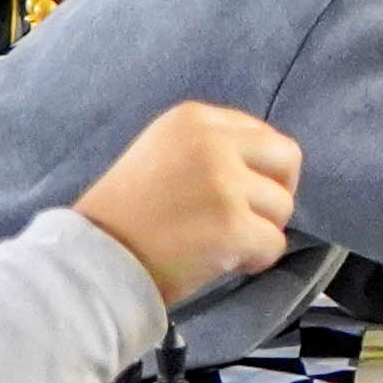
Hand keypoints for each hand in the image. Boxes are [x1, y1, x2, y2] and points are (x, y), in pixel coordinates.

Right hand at [72, 99, 301, 299]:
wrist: (95, 259)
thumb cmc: (124, 216)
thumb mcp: (161, 153)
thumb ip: (209, 148)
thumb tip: (263, 169)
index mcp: (193, 119)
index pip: (262, 133)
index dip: (259, 169)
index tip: (239, 194)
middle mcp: (212, 142)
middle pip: (287, 159)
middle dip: (276, 192)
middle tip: (250, 219)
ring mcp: (224, 183)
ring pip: (283, 207)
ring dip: (261, 230)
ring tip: (222, 244)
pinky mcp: (232, 226)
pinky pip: (275, 245)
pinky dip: (255, 260)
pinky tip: (221, 263)